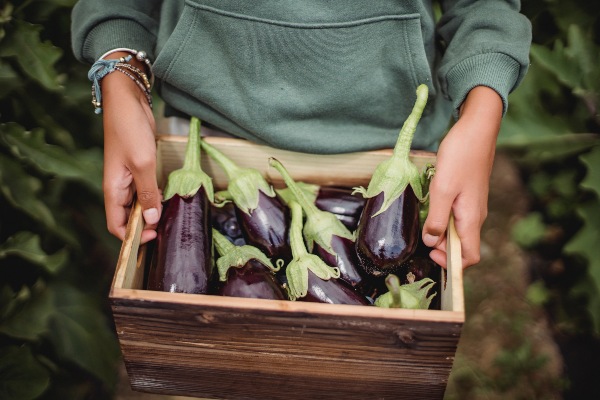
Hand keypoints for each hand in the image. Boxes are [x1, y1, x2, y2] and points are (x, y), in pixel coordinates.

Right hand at [101, 52, 161, 243]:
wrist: (127, 99)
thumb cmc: (130, 129)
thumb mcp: (142, 163)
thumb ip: (147, 193)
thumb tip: (150, 220)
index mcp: (113, 189)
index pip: (116, 225)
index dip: (132, 236)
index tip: (152, 238)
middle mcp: (118, 187)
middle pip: (128, 217)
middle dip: (144, 227)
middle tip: (166, 230)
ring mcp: (129, 177)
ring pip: (138, 204)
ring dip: (151, 213)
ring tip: (170, 219)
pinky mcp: (139, 168)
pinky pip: (145, 190)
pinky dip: (155, 197)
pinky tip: (168, 200)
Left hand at [422, 86, 502, 267]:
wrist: (476, 129)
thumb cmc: (461, 156)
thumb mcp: (442, 189)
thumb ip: (436, 218)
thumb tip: (431, 242)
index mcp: (471, 219)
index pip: (470, 257)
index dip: (451, 263)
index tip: (430, 254)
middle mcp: (475, 216)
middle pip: (460, 245)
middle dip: (441, 246)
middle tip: (420, 234)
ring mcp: (472, 205)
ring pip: (456, 229)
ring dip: (439, 230)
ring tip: (423, 217)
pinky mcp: (467, 195)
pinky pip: (455, 215)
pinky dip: (442, 216)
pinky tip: (429, 204)